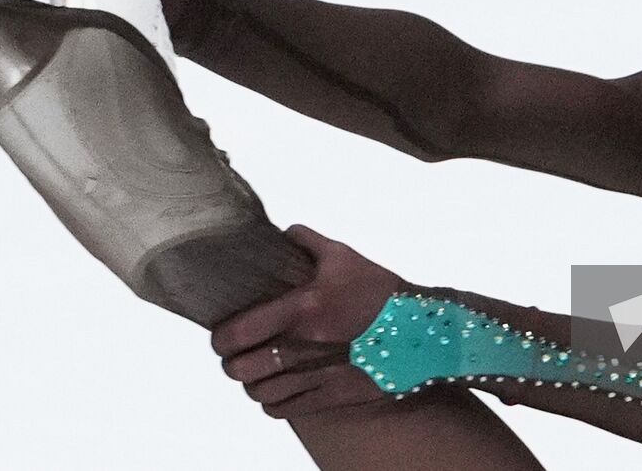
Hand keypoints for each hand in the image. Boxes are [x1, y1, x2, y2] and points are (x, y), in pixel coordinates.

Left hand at [212, 225, 408, 418]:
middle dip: (233, 362)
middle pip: (240, 370)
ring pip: (258, 393)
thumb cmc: (381, 291)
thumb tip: (285, 232)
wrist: (420, 331)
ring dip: (252, 383)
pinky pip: (283, 410)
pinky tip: (278, 388)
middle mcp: (304, 346)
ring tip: (258, 372)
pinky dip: (272, 402)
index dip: (220, 338)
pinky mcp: (331, 396)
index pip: (237, 334)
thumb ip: (308, 242)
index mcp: (302, 308)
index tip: (223, 335)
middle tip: (238, 353)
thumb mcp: (345, 257)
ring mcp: (316, 375)